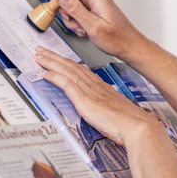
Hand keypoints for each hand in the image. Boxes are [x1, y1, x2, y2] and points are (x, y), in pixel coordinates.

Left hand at [34, 47, 161, 146]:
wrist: (138, 127)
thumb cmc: (130, 124)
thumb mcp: (116, 113)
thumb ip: (106, 109)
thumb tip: (102, 111)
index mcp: (103, 88)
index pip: (81, 71)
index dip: (67, 64)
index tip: (58, 58)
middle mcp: (95, 86)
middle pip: (72, 67)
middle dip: (55, 58)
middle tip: (41, 50)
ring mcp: (90, 91)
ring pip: (67, 71)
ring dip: (51, 62)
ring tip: (38, 56)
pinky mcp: (85, 100)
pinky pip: (67, 84)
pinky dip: (55, 76)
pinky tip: (45, 73)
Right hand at [51, 0, 149, 60]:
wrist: (128, 46)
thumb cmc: (118, 38)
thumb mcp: (94, 26)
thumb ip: (76, 10)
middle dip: (63, 2)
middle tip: (67, 16)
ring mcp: (93, 3)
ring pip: (71, 1)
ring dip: (70, 15)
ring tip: (79, 26)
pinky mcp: (92, 10)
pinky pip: (77, 10)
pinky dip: (75, 20)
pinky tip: (83, 29)